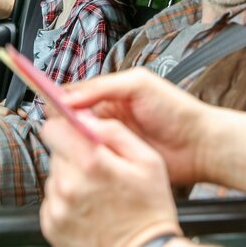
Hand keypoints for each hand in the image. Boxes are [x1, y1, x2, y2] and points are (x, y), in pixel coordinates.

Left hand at [40, 115, 182, 246]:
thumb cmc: (150, 209)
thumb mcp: (148, 160)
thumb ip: (114, 132)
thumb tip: (87, 117)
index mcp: (91, 164)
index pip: (54, 128)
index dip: (66, 125)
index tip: (75, 130)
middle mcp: (68, 185)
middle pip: (55, 150)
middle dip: (72, 153)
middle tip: (97, 168)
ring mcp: (57, 207)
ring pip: (54, 174)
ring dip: (70, 177)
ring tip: (95, 191)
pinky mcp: (51, 224)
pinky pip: (52, 199)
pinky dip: (66, 199)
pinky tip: (88, 207)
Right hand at [58, 68, 211, 185]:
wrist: (199, 145)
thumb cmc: (175, 110)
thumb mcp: (139, 85)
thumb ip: (104, 87)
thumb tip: (70, 96)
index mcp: (110, 93)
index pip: (75, 94)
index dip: (59, 100)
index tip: (46, 106)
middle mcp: (106, 116)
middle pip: (71, 118)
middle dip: (63, 123)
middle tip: (57, 129)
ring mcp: (110, 139)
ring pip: (78, 140)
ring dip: (72, 142)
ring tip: (69, 144)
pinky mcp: (115, 161)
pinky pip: (92, 159)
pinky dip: (84, 159)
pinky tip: (81, 160)